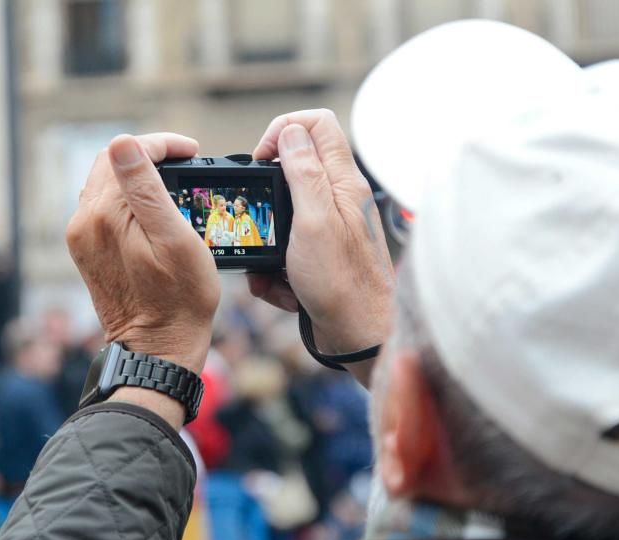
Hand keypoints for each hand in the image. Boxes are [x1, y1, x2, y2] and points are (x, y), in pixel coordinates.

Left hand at [68, 134, 219, 424]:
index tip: (192, 151)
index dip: (162, 144)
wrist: (157, 348)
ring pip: (106, 184)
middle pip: (112, 164)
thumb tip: (123, 142)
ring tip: (172, 184)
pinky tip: (151, 210)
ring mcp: (82, 238)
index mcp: (104, 214)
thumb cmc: (179, 299)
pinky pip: (103, 208)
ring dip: (136, 177)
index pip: (127, 152)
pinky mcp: (87, 251)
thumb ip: (146, 188)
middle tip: (184, 163)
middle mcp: (84, 222)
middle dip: (149, 156)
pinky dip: (126, 199)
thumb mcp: (174, 239)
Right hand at [249, 109, 394, 381]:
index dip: (283, 130)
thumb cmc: (342, 283)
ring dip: (268, 240)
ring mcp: (331, 230)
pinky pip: (287, 253)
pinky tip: (281, 289)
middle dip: (268, 192)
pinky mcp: (320, 258)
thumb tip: (291, 131)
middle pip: (296, 169)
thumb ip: (304, 173)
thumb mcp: (314, 221)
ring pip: (285, 216)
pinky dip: (276, 271)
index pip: (317, 124)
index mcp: (343, 182)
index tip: (262, 159)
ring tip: (268, 266)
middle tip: (258, 214)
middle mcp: (340, 200)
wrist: (360, 337)